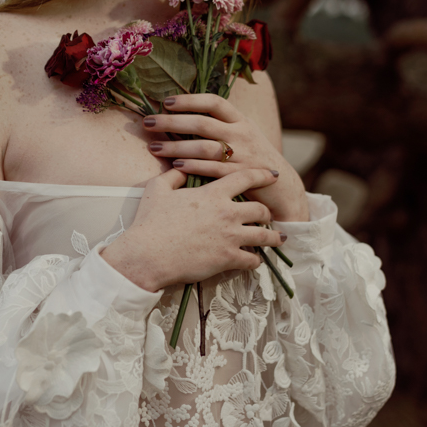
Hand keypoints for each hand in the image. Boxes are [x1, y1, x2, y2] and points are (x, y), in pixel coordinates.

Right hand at [101, 167, 287, 292]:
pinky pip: (252, 260)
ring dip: (272, 237)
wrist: (147, 254)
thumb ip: (174, 175)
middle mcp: (227, 213)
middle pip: (261, 209)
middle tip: (268, 216)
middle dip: (267, 212)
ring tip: (279, 238)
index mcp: (212, 194)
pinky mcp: (228, 258)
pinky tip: (254, 260)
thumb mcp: (157, 189)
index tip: (274, 176)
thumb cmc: (150, 222)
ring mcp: (230, 236)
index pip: (246, 177)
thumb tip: (181, 166)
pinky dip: (255, 260)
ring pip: (264, 236)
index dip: (263, 175)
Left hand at [142, 93, 307, 220]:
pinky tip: (175, 166)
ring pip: (204, 147)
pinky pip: (213, 170)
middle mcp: (242, 134)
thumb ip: (220, 126)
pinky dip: (193, 167)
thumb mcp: (243, 135)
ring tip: (154, 147)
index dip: (189, 100)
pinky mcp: (241, 177)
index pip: (214, 102)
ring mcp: (242, 155)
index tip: (166, 101)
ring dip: (176, 147)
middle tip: (147, 122)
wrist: (282, 188)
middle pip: (202, 123)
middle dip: (172, 122)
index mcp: (241, 120)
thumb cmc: (255, 159)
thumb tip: (184, 115)